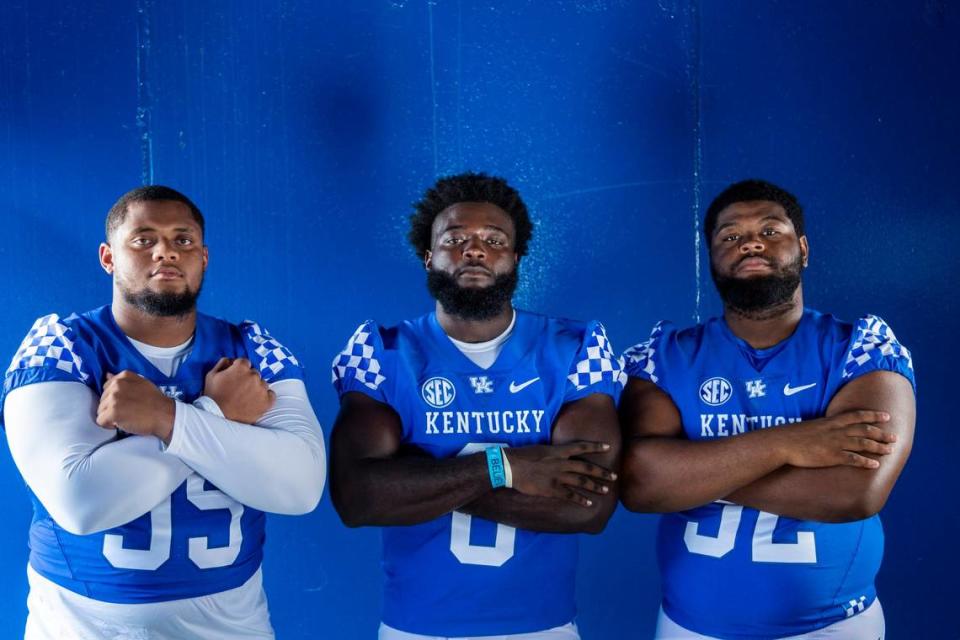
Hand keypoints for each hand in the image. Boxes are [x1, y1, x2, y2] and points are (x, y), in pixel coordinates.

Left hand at [96, 371, 174, 442]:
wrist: (164, 415)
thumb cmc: (155, 401)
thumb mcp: (142, 383)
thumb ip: (124, 380)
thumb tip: (107, 375)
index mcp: (123, 377)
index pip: (106, 388)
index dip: (115, 398)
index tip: (126, 403)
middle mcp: (117, 385)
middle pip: (102, 400)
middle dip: (112, 407)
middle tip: (128, 411)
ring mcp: (114, 398)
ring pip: (100, 411)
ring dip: (110, 416)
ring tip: (126, 417)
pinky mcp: (112, 412)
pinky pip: (100, 421)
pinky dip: (109, 425)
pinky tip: (122, 423)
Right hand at [203, 357, 274, 423]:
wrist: (218, 417)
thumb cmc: (213, 397)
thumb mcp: (211, 375)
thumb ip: (223, 363)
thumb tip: (231, 360)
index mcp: (241, 367)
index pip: (244, 363)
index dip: (239, 370)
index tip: (235, 378)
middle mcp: (254, 375)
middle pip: (254, 373)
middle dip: (248, 379)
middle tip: (239, 389)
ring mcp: (261, 388)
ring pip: (262, 384)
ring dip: (256, 388)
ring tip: (245, 398)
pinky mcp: (267, 401)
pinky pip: (271, 394)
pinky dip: (265, 397)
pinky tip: (255, 402)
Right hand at [505, 441, 615, 506]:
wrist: (509, 466)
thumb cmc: (521, 455)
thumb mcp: (540, 448)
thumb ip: (552, 452)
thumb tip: (559, 454)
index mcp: (558, 451)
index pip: (581, 447)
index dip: (595, 447)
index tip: (608, 447)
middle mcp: (561, 463)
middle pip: (586, 467)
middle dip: (602, 472)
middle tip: (615, 476)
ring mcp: (557, 477)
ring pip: (581, 482)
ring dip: (595, 486)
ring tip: (606, 490)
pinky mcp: (551, 489)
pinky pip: (570, 495)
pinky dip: (580, 500)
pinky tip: (589, 504)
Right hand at [774, 410, 895, 468]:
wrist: (783, 443)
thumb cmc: (793, 435)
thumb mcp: (811, 426)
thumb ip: (824, 427)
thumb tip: (829, 430)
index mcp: (832, 421)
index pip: (858, 416)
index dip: (873, 415)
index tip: (886, 416)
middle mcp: (837, 431)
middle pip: (865, 430)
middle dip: (881, 433)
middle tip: (894, 437)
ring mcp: (835, 443)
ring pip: (863, 443)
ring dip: (878, 446)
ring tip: (890, 450)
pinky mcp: (832, 456)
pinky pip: (853, 459)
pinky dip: (865, 461)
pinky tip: (875, 464)